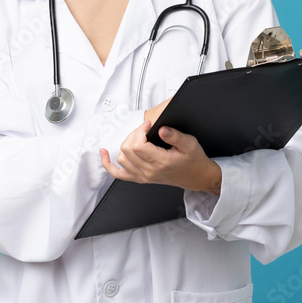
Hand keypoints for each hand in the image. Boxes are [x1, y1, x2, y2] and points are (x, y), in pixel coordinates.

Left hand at [100, 99, 221, 194]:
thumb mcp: (190, 143)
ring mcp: (143, 176)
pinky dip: (108, 164)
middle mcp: (149, 171)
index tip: (149, 124)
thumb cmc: (194, 161)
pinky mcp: (140, 178)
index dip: (141, 130)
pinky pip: (117, 174)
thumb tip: (161, 128)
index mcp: (161, 162)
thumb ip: (175, 135)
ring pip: (122, 157)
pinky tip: (104, 154)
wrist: (197, 177)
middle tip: (146, 129)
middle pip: (128, 149)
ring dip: (126, 143)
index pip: (138, 144)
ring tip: (138, 137)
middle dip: (134, 134)